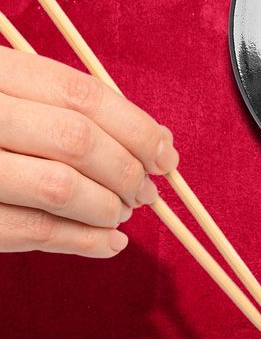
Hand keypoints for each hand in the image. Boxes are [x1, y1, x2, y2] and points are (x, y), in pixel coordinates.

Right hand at [0, 47, 177, 257]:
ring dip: (106, 207)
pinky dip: (82, 242)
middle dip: (127, 170)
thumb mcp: (9, 96)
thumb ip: (66, 109)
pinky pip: (30, 231)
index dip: (136, 127)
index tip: (166, 154)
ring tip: (122, 212)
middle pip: (76, 140)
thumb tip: (157, 140)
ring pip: (57, 188)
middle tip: (146, 191)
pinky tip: (110, 244)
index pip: (82, 95)